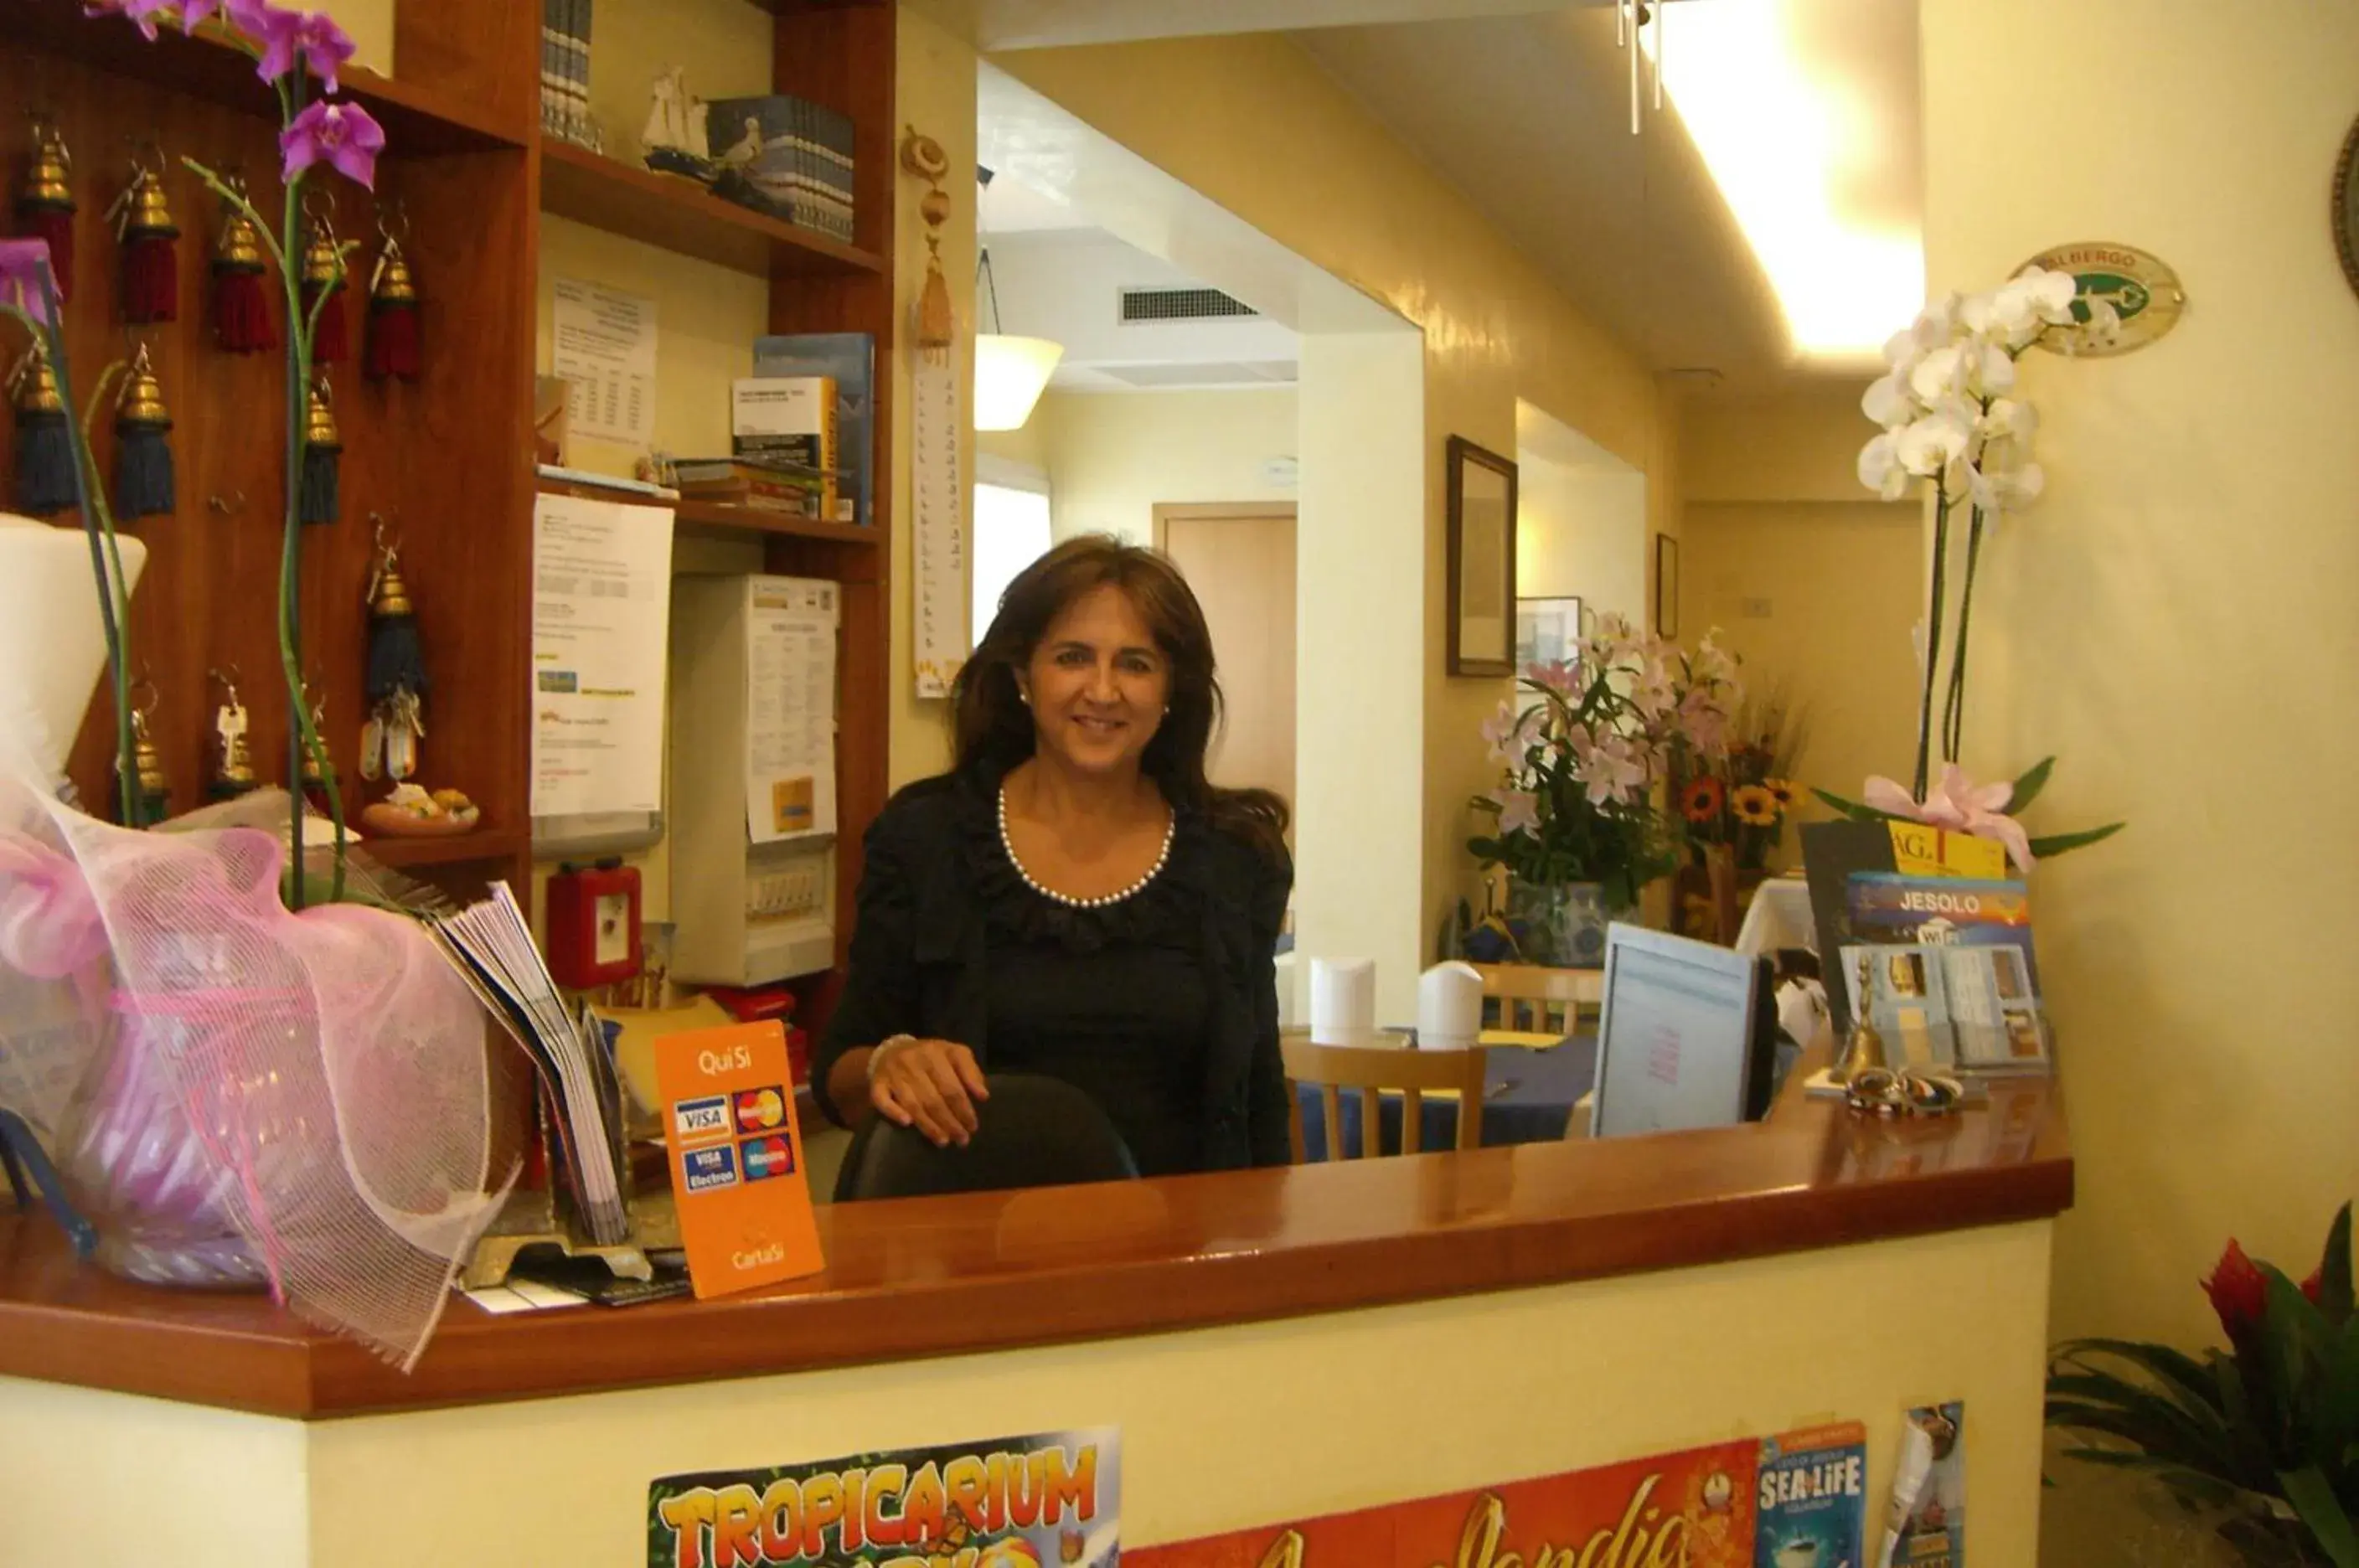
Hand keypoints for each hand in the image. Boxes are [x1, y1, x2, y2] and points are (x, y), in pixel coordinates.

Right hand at [868, 1039, 989, 1147]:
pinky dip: (894, 1112)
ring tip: (943, 1141)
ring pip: (912, 1104)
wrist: (893, 1049)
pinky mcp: (877, 1083)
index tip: (973, 1127)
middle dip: (950, 1122)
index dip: (964, 1109)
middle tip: (962, 1140)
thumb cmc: (930, 1056)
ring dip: (929, 1126)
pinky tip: (907, 1124)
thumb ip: (971, 1071)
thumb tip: (983, 1096)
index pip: (952, 1087)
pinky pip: (882, 1100)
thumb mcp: (954, 1053)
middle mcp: (913, 1062)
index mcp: (935, 1053)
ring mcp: (893, 1073)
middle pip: (933, 1099)